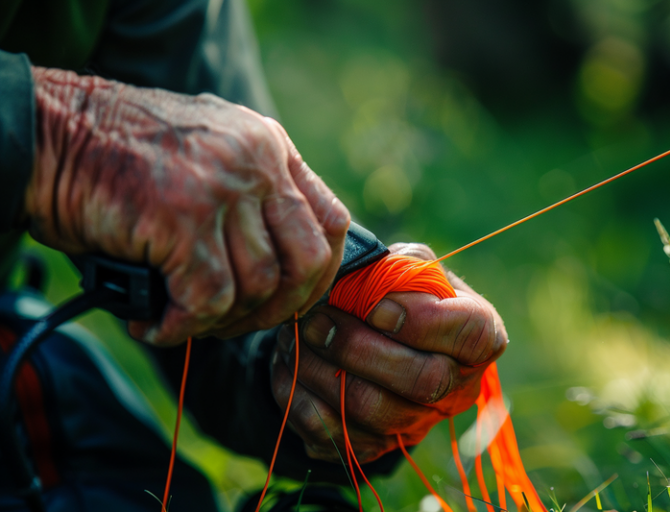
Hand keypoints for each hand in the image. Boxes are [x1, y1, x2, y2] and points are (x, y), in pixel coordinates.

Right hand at [24, 68, 349, 344]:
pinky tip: (158, 325)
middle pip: (307, 261)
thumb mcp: (209, 155)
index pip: (333, 221)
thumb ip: (253, 196)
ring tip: (186, 320)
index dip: (321, 274)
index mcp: (269, 146)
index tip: (293, 300)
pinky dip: (184, 326)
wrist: (49, 133)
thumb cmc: (123, 156)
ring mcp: (222, 187)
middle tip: (240, 323)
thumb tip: (282, 272)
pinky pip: (208, 300)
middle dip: (280, 309)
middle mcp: (256, 161)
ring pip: (256, 286)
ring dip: (223, 322)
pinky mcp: (182, 218)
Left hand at [271, 243, 507, 462]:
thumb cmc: (400, 294)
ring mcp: (417, 423)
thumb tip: (360, 279)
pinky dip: (301, 401)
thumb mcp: (409, 268)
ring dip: (321, 371)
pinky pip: (335, 437)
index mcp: (479, 336)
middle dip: (358, 347)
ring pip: (371, 411)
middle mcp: (457, 388)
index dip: (421, 321)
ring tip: (295, 336)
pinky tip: (289, 366)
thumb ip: (396, 268)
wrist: (382, 340)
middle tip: (316, 319)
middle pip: (421, 381)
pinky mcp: (376, 447)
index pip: (471, 334)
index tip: (375, 305)